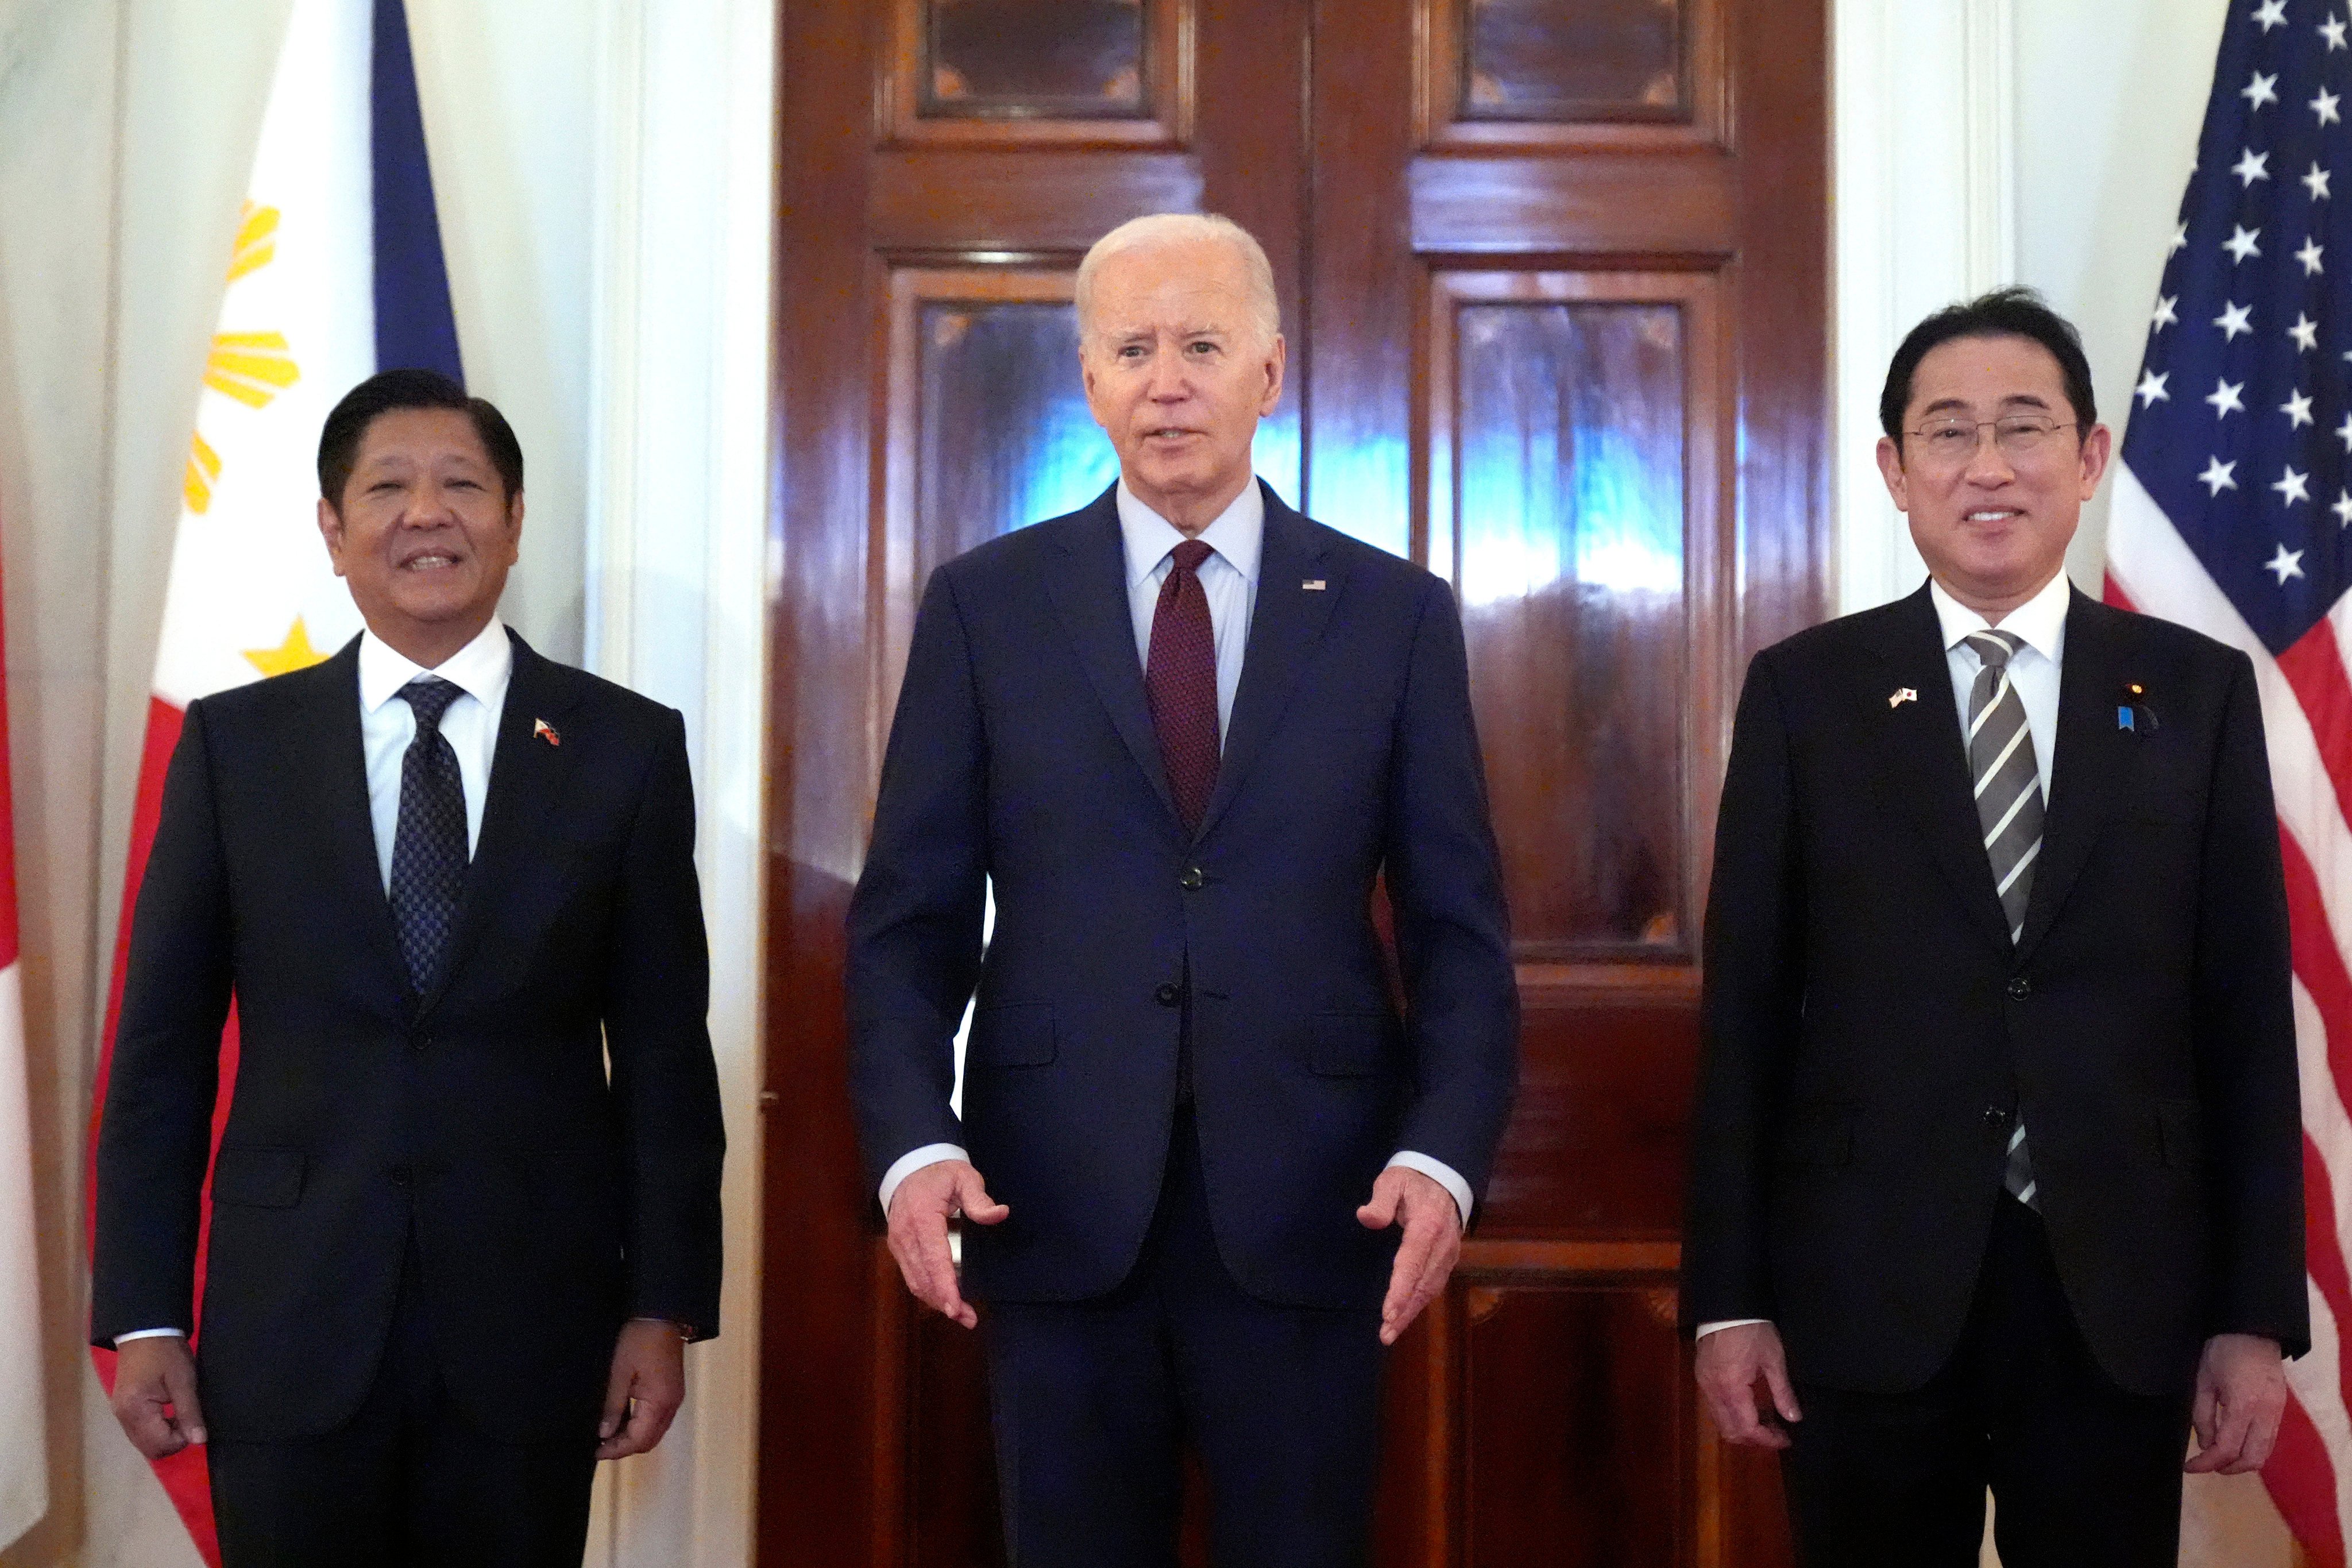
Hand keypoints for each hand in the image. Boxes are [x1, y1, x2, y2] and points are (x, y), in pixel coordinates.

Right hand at [110, 1335, 206, 1458]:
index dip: (181, 1439)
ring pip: (144, 1442)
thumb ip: (190, 1412)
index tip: (193, 1421)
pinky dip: (156, 1428)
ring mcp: (120, 1413)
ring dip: (164, 1435)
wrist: (145, 1331)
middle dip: (172, 1440)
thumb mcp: (183, 1381)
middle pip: (149, 1448)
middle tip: (187, 1418)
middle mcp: (123, 1417)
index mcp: (136, 1411)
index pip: (158, 1445)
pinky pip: (140, 1430)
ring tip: (179, 1413)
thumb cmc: (166, 1353)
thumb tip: (199, 1441)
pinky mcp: (123, 1408)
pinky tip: (168, 1411)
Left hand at [595, 1320, 686, 1459]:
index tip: (596, 1450)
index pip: (639, 1440)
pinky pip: (657, 1419)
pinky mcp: (672, 1391)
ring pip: (654, 1431)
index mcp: (659, 1402)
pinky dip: (641, 1426)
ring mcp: (674, 1398)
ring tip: (608, 1435)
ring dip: (633, 1437)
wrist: (662, 1315)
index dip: (617, 1449)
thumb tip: (604, 1433)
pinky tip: (623, 1421)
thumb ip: (613, 1406)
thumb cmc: (639, 1340)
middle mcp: (672, 1405)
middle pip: (649, 1441)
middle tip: (600, 1446)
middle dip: (625, 1447)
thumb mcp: (619, 1372)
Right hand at [886, 1159, 1008, 1330]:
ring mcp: (898, 1243)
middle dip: (944, 1301)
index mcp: (922, 1218)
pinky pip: (911, 1275)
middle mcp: (906, 1234)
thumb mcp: (964, 1177)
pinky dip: (927, 1291)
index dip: (945, 1287)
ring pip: (915, 1281)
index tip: (956, 1308)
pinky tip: (945, 1300)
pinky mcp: (898, 1248)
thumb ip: (980, 1199)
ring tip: (961, 1315)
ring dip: (936, 1301)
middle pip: (923, 1277)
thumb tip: (1000, 1214)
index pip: (934, 1259)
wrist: (910, 1165)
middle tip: (968, 1319)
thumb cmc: (940, 1173)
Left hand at [1357, 1166, 1462, 1345]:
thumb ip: (1380, 1200)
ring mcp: (1448, 1254)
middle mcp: (1442, 1245)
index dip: (1401, 1290)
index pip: (1413, 1262)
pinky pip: (1433, 1285)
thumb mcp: (1393, 1181)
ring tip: (1391, 1332)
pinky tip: (1404, 1317)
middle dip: (1405, 1311)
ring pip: (1430, 1289)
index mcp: (1428, 1226)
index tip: (1388, 1312)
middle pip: (1422, 1284)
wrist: (1444, 1178)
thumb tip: (1366, 1218)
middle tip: (1386, 1334)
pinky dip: (1419, 1304)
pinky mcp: (1448, 1259)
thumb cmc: (1412, 1181)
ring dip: (1411, 1312)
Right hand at [1694, 1322, 1801, 1448]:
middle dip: (1754, 1439)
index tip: (1786, 1439)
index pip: (1747, 1429)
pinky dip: (1733, 1414)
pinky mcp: (1702, 1376)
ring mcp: (1704, 1385)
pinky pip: (1715, 1407)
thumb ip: (1783, 1392)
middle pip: (1730, 1431)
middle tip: (1776, 1433)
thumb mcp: (1773, 1359)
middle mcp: (1714, 1392)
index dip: (1768, 1439)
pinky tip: (1749, 1405)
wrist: (1726, 1305)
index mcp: (1732, 1389)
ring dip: (1743, 1428)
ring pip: (1720, 1421)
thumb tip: (1794, 1418)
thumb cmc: (1753, 1329)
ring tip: (1766, 1420)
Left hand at [2186, 1333, 2286, 1474]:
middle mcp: (2265, 1414)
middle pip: (2251, 1459)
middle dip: (2226, 1468)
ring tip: (2218, 1457)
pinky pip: (2269, 1441)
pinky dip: (2252, 1450)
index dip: (2207, 1463)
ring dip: (2241, 1462)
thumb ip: (2203, 1415)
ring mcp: (2277, 1414)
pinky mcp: (2281, 1411)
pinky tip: (2235, 1445)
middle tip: (2205, 1464)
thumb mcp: (2203, 1381)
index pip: (2227, 1448)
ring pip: (2264, 1454)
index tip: (2190, 1466)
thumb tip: (2206, 1445)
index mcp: (2243, 1405)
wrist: (2253, 1331)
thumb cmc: (2222, 1351)